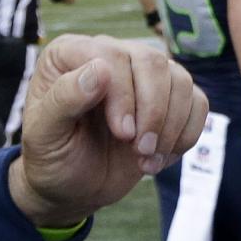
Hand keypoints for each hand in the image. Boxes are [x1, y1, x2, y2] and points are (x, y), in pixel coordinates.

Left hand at [10, 34, 206, 227]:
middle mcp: (111, 55)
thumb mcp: (43, 135)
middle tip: (140, 151)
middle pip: (153, 62)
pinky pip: (197, 102)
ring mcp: (142, 75)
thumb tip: (99, 69)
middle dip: (154, 111)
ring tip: (147, 160)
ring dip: (171, 126)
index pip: (113, 56)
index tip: (123, 134)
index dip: (124, 94)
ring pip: (180, 80)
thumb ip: (64, 100)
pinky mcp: (168, 99)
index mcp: (72, 54)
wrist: (72, 186)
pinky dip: (185, 134)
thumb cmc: (51, 157)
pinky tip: (160, 157)